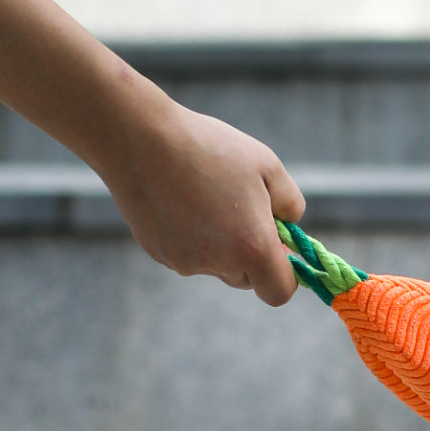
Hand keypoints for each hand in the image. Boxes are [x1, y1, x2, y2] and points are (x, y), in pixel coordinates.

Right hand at [99, 99, 305, 306]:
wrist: (139, 138)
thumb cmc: (209, 148)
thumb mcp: (267, 166)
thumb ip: (290, 204)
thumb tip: (289, 225)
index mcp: (252, 248)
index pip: (279, 291)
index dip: (286, 274)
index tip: (280, 247)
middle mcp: (218, 264)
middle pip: (246, 278)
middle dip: (251, 254)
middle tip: (243, 211)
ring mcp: (184, 262)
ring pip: (215, 264)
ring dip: (220, 243)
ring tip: (205, 196)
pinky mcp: (159, 254)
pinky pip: (187, 253)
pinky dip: (191, 235)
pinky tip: (179, 198)